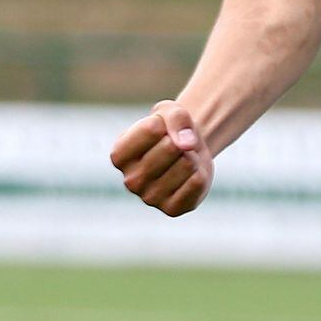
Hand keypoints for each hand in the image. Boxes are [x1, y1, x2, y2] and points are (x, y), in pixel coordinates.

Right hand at [110, 100, 213, 216]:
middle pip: (170, 147)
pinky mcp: (172, 209)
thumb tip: (187, 146)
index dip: (165, 122)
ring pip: (187, 164)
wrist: (188, 149)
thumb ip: (177, 118)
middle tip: (176, 147)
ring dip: (192, 156)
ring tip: (183, 160)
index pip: (151, 129)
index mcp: (119, 155)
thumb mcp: (170, 110)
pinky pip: (197, 182)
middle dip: (181, 140)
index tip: (162, 130)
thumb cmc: (171, 129)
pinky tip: (189, 175)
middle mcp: (130, 180)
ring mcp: (149, 198)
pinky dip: (201, 172)